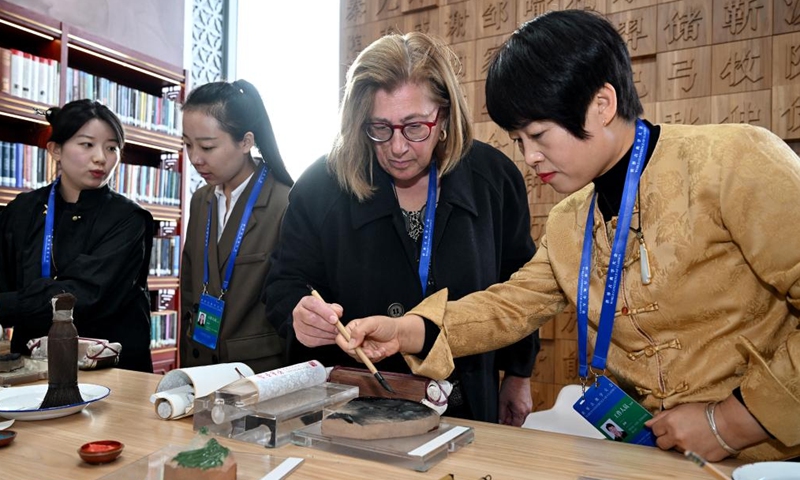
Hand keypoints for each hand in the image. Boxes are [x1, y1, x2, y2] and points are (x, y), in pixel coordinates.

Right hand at [291, 295, 342, 347]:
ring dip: (326, 334)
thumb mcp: (329, 306)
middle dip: (326, 325)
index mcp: (305, 302)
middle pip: (311, 319)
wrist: (313, 320)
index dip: (325, 312)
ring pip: (312, 331)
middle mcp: (298, 313)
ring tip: (336, 334)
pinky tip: (332, 338)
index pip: (313, 304)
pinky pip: (312, 341)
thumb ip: (334, 308)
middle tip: (337, 329)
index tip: (335, 319)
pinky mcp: (300, 337)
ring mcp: (297, 326)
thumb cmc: (322, 312)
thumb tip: (338, 312)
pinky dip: (324, 340)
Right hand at [336, 314, 425, 361]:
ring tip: (378, 350)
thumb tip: (351, 343)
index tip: (355, 346)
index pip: (341, 339)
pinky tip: (381, 351)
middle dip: (361, 352)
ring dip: (370, 356)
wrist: (399, 335)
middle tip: (369, 350)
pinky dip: (375, 358)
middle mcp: (356, 338)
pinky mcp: (369, 355)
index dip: (346, 345)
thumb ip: (359, 331)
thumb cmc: (387, 325)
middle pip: (348, 351)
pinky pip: (368, 361)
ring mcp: (362, 348)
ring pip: (358, 358)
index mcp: (353, 328)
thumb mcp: (372, 323)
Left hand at [498, 375, 531, 426]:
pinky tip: (511, 404)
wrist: (518, 374)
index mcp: (521, 412)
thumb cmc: (511, 385)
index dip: (508, 426)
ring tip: (506, 407)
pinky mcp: (528, 402)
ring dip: (513, 415)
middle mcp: (527, 410)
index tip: (502, 424)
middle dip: (510, 420)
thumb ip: (501, 413)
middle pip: (518, 421)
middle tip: (502, 415)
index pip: (515, 426)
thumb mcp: (502, 401)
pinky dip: (517, 410)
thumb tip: (500, 421)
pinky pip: (522, 410)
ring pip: (520, 416)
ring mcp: (529, 406)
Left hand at [645, 396, 767, 460]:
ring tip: (691, 437)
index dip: (660, 428)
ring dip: (679, 445)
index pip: (654, 430)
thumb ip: (663, 416)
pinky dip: (691, 450)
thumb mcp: (682, 408)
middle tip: (675, 434)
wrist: (728, 424)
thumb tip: (648, 424)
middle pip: (660, 443)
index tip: (666, 427)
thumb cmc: (706, 413)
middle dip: (665, 439)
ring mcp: (685, 449)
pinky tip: (699, 443)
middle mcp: (675, 437)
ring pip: (674, 450)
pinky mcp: (695, 458)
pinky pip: (688, 456)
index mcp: (670, 423)